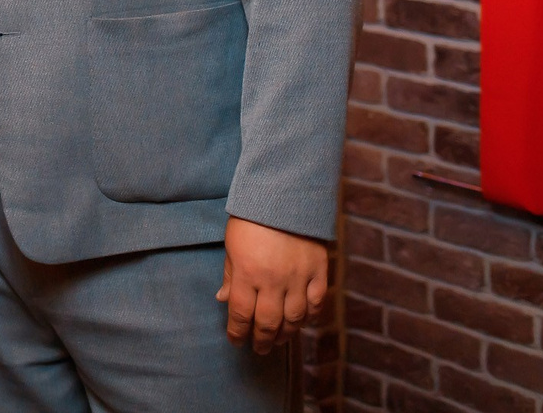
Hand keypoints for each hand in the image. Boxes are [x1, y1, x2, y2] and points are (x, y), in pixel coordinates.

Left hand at [217, 216, 327, 353]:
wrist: (284, 194)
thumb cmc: (251, 218)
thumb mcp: (232, 245)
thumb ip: (231, 275)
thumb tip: (223, 300)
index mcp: (247, 273)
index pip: (241, 314)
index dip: (237, 332)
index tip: (236, 341)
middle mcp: (273, 280)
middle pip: (268, 322)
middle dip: (261, 339)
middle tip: (259, 348)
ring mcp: (298, 277)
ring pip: (294, 318)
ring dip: (286, 333)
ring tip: (279, 339)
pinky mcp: (318, 271)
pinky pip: (317, 303)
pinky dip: (310, 316)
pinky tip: (303, 321)